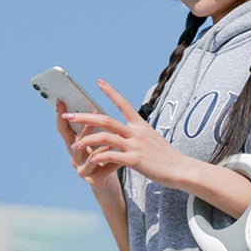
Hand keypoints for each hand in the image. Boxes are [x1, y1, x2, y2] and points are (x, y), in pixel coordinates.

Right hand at [56, 99, 119, 188]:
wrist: (108, 185)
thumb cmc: (103, 159)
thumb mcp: (96, 144)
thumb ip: (93, 131)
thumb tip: (94, 110)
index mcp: (73, 147)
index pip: (63, 130)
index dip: (60, 116)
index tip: (60, 100)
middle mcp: (74, 158)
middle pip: (76, 142)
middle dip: (85, 129)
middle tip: (95, 115)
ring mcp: (83, 170)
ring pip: (91, 155)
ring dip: (103, 146)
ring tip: (115, 138)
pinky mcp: (94, 180)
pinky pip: (105, 167)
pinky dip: (114, 159)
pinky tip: (123, 155)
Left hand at [61, 79, 193, 188]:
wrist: (181, 169)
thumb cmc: (167, 157)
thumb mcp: (152, 139)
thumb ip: (138, 135)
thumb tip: (130, 132)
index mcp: (140, 125)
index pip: (123, 103)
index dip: (110, 92)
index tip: (99, 81)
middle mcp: (136, 132)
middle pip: (106, 119)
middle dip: (84, 117)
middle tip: (69, 115)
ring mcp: (135, 145)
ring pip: (105, 137)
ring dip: (87, 140)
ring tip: (75, 144)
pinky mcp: (135, 160)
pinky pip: (112, 156)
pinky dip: (100, 157)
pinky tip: (92, 160)